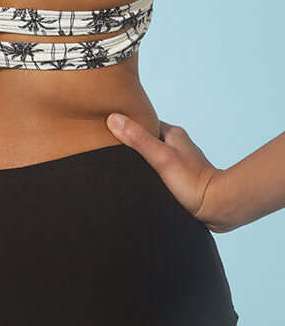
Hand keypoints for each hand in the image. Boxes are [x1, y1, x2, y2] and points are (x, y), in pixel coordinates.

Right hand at [106, 114, 232, 232]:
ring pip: (152, 152)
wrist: (218, 207)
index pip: (142, 121)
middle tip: (109, 148)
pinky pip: (158, 166)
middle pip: (146, 136)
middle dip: (130, 141)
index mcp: (172, 133)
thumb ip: (138, 139)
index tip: (106, 129)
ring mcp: (179, 160)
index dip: (125, 124)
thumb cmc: (192, 183)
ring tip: (120, 164)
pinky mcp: (180, 176)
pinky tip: (139, 178)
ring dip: (139, 157)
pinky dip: (148, 169)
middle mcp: (176, 143)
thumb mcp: (161, 157)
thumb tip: (113, 118)